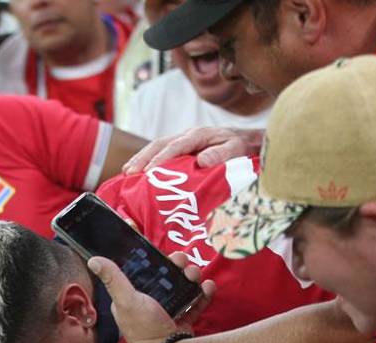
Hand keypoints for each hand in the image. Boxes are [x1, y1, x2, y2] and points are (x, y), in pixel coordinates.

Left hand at [86, 252, 215, 342]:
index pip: (142, 272)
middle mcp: (148, 304)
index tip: (163, 253)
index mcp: (131, 298)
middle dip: (177, 266)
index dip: (152, 260)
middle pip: (165, 276)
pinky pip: (195, 301)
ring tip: (195, 276)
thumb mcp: (126, 300)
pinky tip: (207, 287)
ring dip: (191, 277)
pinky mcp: (184, 319)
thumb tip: (93, 260)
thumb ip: (113, 279)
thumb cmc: (144, 328)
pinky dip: (202, 293)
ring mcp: (168, 311)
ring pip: (182, 286)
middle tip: (184, 263)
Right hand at [123, 127, 264, 174]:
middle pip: (159, 144)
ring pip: (157, 147)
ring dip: (141, 159)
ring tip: (127, 173)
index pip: (174, 146)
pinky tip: (138, 172)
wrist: (248, 142)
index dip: (160, 159)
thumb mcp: (236, 150)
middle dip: (143, 158)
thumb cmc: (242, 148)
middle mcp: (187, 136)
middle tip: (129, 174)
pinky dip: (148, 161)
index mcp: (198, 135)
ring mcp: (183, 142)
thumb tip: (200, 161)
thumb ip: (221, 155)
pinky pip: (161, 153)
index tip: (149, 172)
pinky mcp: (182, 150)